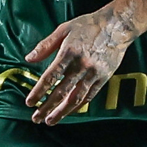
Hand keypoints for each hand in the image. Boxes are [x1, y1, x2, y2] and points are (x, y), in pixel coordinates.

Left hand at [24, 7, 134, 125]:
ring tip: (50, 121)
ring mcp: (93, 73)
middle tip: (36, 118)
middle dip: (47, 107)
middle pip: (61, 91)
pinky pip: (89, 95)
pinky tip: (68, 112)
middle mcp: (81, 65)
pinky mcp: (103, 77)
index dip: (39, 91)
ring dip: (62, 112)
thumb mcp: (64, 29)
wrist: (117, 26)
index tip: (30, 102)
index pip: (50, 77)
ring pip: (75, 98)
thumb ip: (45, 45)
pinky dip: (78, 106)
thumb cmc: (88, 25)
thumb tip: (29, 59)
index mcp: (68, 52)